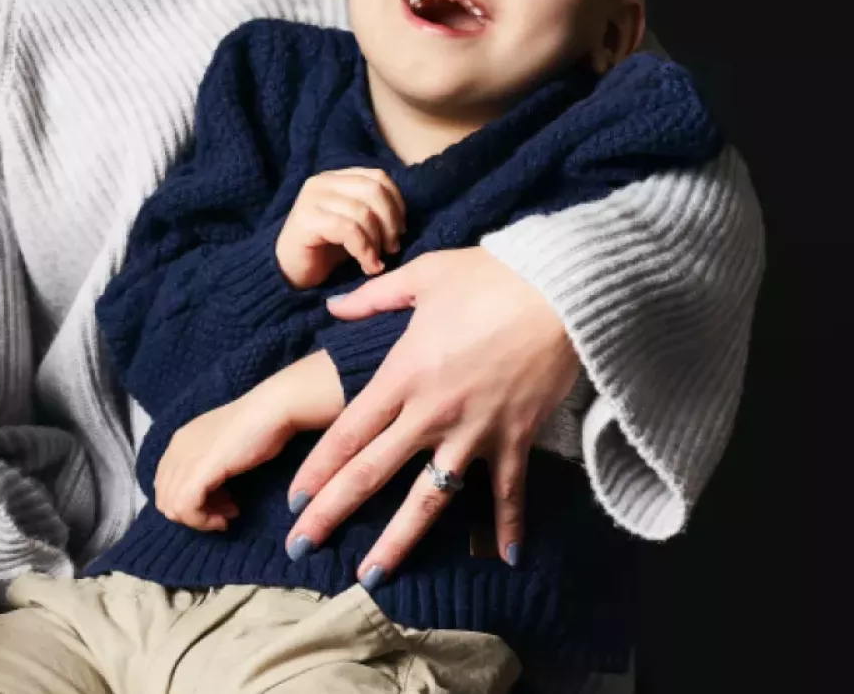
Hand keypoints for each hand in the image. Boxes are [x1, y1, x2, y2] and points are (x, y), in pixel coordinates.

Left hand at [155, 352, 343, 530]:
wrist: (271, 410)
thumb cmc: (257, 427)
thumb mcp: (223, 448)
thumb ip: (208, 465)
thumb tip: (210, 494)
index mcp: (179, 442)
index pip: (166, 485)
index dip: (190, 501)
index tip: (220, 503)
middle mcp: (176, 449)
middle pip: (165, 499)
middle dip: (193, 513)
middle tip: (224, 511)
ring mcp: (185, 458)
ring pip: (172, 508)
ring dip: (200, 519)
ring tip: (227, 513)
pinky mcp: (199, 469)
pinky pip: (186, 507)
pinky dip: (204, 521)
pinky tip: (225, 518)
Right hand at [276, 167, 404, 287]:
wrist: (289, 274)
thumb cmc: (325, 251)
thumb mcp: (354, 225)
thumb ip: (373, 212)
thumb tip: (403, 220)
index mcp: (335, 178)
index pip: (378, 177)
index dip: (397, 203)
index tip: (400, 230)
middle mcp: (321, 182)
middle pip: (373, 190)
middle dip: (390, 222)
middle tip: (392, 248)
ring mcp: (311, 199)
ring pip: (363, 212)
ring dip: (378, 241)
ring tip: (377, 261)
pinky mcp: (306, 220)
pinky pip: (348, 230)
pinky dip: (365, 251)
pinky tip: (367, 266)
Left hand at [284, 247, 578, 582]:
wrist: (560, 291)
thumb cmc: (490, 277)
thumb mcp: (422, 277)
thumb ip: (372, 299)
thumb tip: (334, 306)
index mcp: (402, 374)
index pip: (348, 433)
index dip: (317, 470)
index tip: (293, 500)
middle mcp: (431, 412)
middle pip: (372, 473)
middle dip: (332, 514)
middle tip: (300, 547)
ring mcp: (475, 431)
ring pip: (429, 498)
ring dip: (399, 540)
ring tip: (372, 575)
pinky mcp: (517, 438)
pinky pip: (509, 492)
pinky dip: (508, 526)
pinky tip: (505, 560)